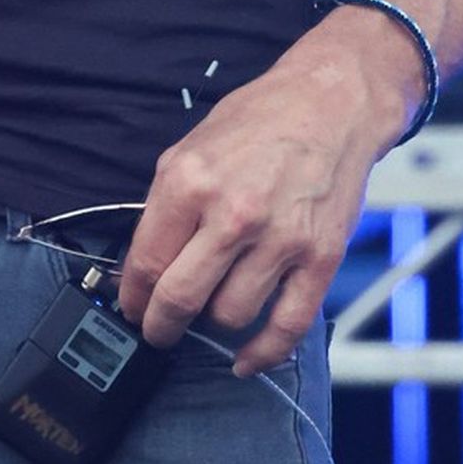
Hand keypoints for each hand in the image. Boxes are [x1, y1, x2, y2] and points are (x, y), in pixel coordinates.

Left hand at [115, 46, 394, 374]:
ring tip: (211, 309)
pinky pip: (286, 327)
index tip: (132, 306)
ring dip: (213, 322)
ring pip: (229, 316)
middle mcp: (233, 214)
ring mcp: (280, 239)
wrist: (330, 104)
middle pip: (180, 299)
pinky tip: (244, 359)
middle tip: (157, 330)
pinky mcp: (320, 258)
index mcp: (191, 182)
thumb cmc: (259, 121)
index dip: (133, 296)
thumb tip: (141, 264)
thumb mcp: (191, 148)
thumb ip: (166, 206)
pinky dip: (261, 354)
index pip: (146, 262)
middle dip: (160, 325)